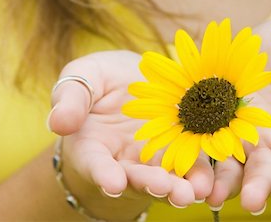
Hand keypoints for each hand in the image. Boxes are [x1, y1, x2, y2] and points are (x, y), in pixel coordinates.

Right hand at [48, 51, 213, 218]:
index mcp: (94, 144)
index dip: (102, 174)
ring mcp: (153, 157)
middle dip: (149, 184)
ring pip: (165, 176)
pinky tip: (210, 179)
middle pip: (134, 177)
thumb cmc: (101, 80)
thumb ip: (71, 98)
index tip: (112, 184)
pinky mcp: (179, 149)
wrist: (134, 78)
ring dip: (178, 187)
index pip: (95, 163)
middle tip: (164, 189)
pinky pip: (189, 163)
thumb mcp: (83, 77)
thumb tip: (59, 122)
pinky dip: (198, 172)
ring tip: (192, 192)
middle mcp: (123, 158)